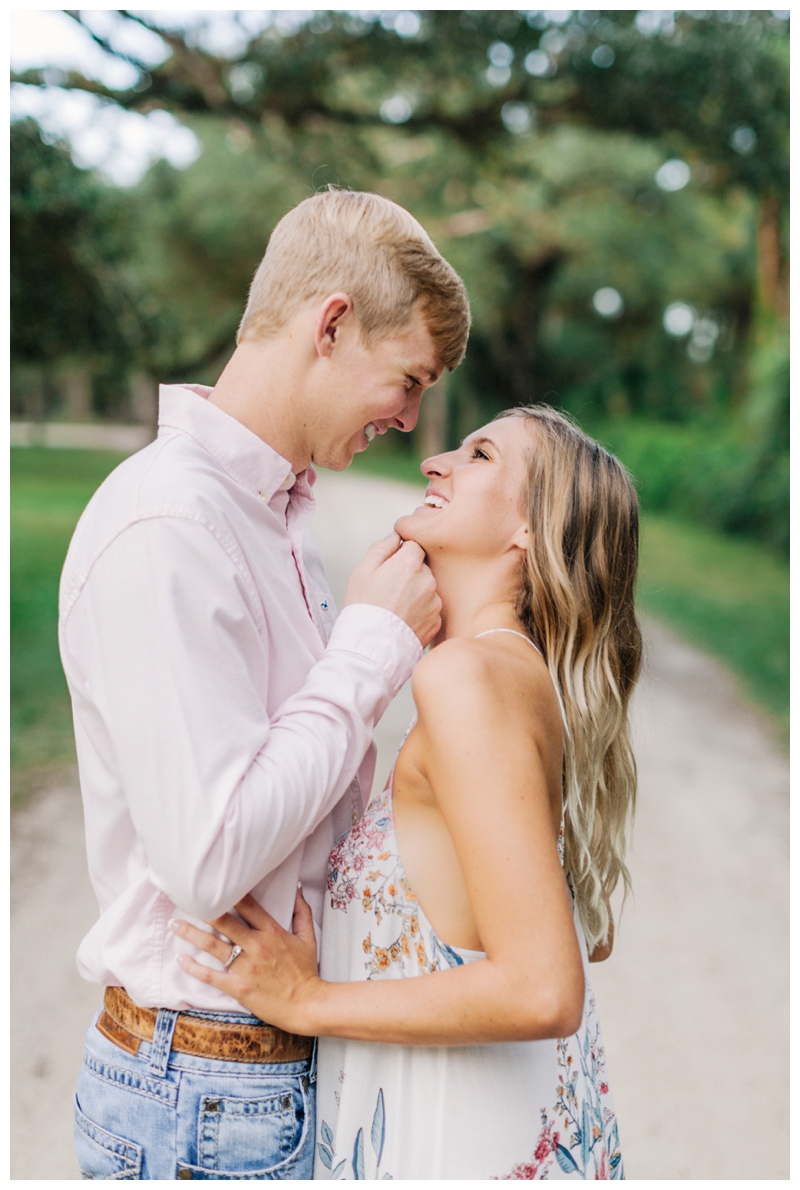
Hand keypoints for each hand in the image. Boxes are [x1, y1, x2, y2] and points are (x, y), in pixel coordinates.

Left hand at [171, 889, 320, 1034]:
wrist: (306, 1005)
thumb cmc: (306, 972)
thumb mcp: (307, 938)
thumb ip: (301, 912)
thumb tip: (296, 890)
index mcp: (272, 932)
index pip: (248, 906)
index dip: (230, 893)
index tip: (216, 885)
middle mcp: (256, 946)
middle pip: (224, 922)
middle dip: (204, 909)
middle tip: (187, 900)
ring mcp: (245, 967)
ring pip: (212, 945)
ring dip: (191, 934)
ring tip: (175, 924)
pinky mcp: (238, 987)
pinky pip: (211, 975)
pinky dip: (193, 967)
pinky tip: (180, 959)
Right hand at [343, 531, 441, 646]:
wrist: (372, 648)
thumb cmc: (364, 610)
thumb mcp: (362, 571)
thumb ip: (382, 547)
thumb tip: (395, 536)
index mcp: (409, 564)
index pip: (415, 545)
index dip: (402, 554)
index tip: (391, 566)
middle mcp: (428, 581)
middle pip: (423, 567)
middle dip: (410, 573)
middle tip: (390, 589)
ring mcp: (435, 602)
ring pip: (428, 587)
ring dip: (416, 592)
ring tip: (396, 607)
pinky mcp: (437, 620)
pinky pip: (431, 607)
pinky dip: (420, 610)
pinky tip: (404, 618)